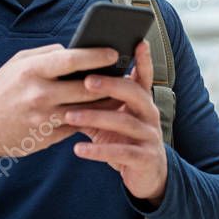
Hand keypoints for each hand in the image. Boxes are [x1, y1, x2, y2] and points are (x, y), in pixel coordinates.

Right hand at [0, 44, 122, 163]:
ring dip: (106, 104)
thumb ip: (47, 54)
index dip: (96, 56)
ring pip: (87, 111)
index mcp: (32, 71)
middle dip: (110, 83)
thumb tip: (75, 50)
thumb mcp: (18, 63)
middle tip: (125, 76)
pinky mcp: (48, 138)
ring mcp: (44, 119)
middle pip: (87, 89)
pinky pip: (76, 126)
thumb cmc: (2, 89)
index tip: (114, 53)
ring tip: (120, 95)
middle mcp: (40, 95)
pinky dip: (90, 119)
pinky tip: (101, 113)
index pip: (72, 60)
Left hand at [63, 40, 167, 206]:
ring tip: (71, 115)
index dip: (143, 59)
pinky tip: (79, 149)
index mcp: (142, 101)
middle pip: (134, 94)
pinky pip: (121, 152)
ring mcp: (149, 136)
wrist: (146, 176)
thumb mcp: (113, 117)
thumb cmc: (123, 139)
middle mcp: (149, 114)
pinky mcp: (144, 158)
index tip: (139, 42)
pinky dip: (98, 150)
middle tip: (86, 81)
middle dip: (111, 85)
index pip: (143, 76)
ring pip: (125, 122)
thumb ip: (98, 101)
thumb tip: (69, 79)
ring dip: (96, 117)